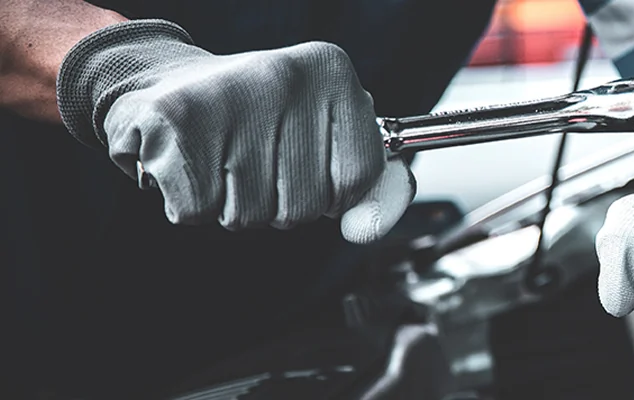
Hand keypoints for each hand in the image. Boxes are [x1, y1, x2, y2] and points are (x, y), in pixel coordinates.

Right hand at [57, 20, 412, 242]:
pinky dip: (191, 203)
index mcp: (330, 72)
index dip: (331, 191)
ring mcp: (228, 96)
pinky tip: (188, 162)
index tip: (305, 162)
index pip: (359, 178)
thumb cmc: (254, 119)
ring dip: (232, 204)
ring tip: (219, 157)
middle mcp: (284, 76)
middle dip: (277, 202)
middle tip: (251, 158)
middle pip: (304, 206)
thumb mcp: (325, 137)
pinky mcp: (174, 123)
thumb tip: (368, 228)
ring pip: (250, 215)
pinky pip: (199, 211)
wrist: (160, 83)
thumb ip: (367, 187)